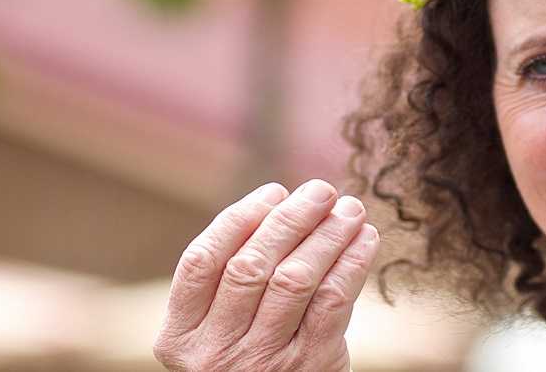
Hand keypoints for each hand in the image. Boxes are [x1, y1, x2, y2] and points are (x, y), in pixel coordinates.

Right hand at [155, 179, 379, 371]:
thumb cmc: (251, 363)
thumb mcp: (220, 334)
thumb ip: (232, 284)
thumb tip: (282, 204)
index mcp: (179, 337)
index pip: (201, 260)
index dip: (239, 219)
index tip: (274, 192)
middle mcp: (214, 351)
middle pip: (251, 265)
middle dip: (290, 218)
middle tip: (321, 191)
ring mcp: (262, 361)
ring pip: (294, 278)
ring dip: (327, 235)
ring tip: (349, 210)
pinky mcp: (310, 366)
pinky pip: (332, 301)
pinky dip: (352, 263)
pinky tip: (365, 240)